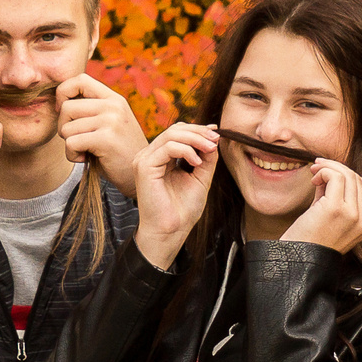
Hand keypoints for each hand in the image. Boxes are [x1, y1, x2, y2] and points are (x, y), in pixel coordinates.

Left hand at [58, 74, 148, 197]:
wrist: (138, 177)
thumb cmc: (117, 152)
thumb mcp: (109, 123)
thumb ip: (91, 110)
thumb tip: (59, 101)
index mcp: (114, 99)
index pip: (80, 80)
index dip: (64, 93)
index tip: (64, 112)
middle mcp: (113, 106)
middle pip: (67, 107)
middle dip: (63, 127)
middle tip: (77, 140)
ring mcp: (111, 121)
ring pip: (66, 128)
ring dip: (69, 145)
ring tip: (85, 151)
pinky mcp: (106, 139)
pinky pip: (71, 143)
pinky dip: (72, 155)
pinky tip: (85, 159)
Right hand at [132, 123, 219, 270]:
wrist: (171, 231)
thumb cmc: (182, 210)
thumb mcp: (200, 177)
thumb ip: (206, 158)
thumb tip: (214, 137)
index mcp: (160, 158)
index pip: (178, 133)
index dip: (198, 130)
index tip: (217, 133)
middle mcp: (150, 156)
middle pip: (175, 130)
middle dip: (199, 132)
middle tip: (216, 139)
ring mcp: (144, 160)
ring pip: (171, 135)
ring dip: (195, 139)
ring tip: (210, 149)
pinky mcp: (144, 166)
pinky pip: (167, 148)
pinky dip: (186, 150)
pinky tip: (197, 162)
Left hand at [281, 159, 361, 252]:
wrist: (297, 260)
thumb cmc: (309, 240)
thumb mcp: (330, 216)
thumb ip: (335, 195)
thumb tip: (330, 170)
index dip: (347, 175)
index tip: (327, 173)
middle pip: (358, 178)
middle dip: (335, 167)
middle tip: (316, 169)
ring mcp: (354, 215)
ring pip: (348, 174)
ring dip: (328, 167)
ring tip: (313, 174)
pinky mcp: (338, 209)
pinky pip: (336, 177)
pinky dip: (324, 171)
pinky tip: (313, 180)